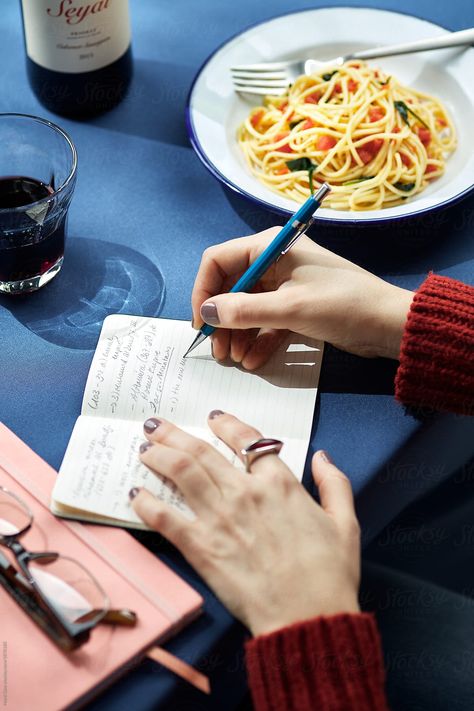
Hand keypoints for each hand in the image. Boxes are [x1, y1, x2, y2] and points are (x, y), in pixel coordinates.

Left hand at [131, 412, 360, 636]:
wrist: (308, 617)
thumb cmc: (329, 573)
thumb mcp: (345, 523)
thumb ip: (334, 484)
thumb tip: (322, 456)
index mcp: (279, 484)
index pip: (247, 440)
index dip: (227, 424)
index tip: (213, 418)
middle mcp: (245, 493)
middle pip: (202, 451)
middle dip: (175, 434)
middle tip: (157, 426)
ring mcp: (220, 518)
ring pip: (181, 473)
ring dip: (160, 456)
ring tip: (146, 449)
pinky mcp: (202, 548)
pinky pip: (167, 518)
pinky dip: (148, 503)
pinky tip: (136, 494)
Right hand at [191, 229, 413, 368]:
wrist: (389, 324)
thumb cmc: (342, 305)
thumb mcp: (290, 308)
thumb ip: (244, 310)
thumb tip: (207, 313)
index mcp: (270, 246)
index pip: (219, 260)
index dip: (204, 291)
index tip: (202, 323)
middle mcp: (274, 261)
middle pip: (231, 288)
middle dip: (222, 320)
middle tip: (219, 352)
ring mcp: (285, 286)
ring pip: (247, 308)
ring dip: (238, 335)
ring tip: (236, 360)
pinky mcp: (295, 307)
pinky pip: (266, 322)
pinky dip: (258, 339)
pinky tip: (253, 360)